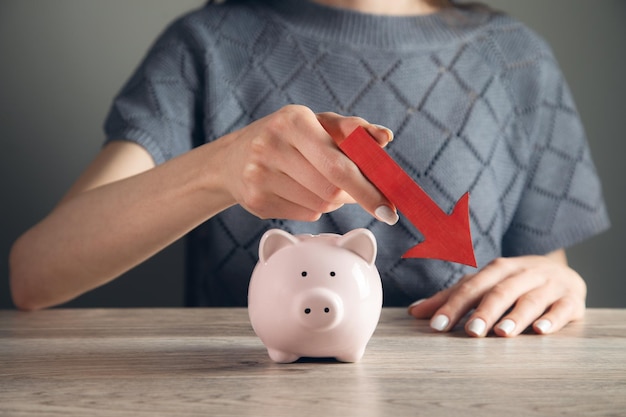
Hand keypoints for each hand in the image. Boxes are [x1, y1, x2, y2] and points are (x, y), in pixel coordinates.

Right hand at [217, 105, 397, 223]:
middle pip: (331, 191)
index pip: (338, 165)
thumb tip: (385, 138)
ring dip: (331, 200)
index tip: (388, 210)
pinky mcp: (255, 203)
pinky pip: (305, 215)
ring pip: (320, 205)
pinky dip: (313, 208)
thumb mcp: (317, 123)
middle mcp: (271, 146)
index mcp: (293, 121)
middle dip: (349, 194)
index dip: (367, 190)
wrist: (232, 159)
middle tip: (351, 189)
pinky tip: (298, 191)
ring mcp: (259, 177)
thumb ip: (353, 130)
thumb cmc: (286, 136)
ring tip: (316, 182)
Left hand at [407, 250, 585, 336]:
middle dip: (484, 311)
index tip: (436, 325)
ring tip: (502, 333)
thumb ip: (451, 298)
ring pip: (531, 299)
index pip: (471, 287)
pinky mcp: (571, 299)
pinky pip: (563, 308)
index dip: (452, 305)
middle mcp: (522, 273)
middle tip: (470, 331)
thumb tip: (413, 312)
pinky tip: (541, 331)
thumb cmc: (513, 282)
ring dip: (516, 316)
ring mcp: (548, 284)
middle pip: (500, 291)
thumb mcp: (484, 285)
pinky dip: (553, 319)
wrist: (562, 272)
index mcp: (497, 269)